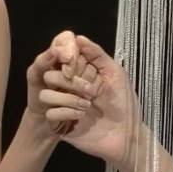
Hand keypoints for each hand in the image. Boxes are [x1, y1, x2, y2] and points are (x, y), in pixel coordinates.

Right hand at [30, 31, 143, 167]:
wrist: (127, 134)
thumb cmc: (123, 103)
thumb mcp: (114, 73)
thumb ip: (97, 54)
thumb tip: (78, 37)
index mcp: (79, 73)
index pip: (61, 59)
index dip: (68, 59)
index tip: (79, 64)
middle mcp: (68, 88)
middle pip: (50, 75)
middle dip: (71, 81)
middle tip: (92, 90)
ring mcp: (63, 106)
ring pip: (45, 94)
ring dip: (68, 98)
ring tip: (88, 105)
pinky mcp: (60, 124)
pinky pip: (50, 113)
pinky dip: (66, 112)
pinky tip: (81, 116)